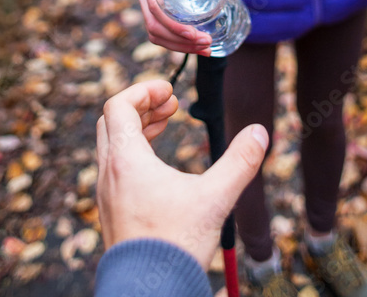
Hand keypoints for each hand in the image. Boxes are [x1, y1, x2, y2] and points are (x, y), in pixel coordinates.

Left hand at [96, 79, 268, 269]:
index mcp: (126, 160)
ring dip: (137, 128)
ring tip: (165, 126)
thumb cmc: (175, 246)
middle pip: (113, 120)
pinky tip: (159, 166)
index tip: (170, 92)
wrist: (149, 293)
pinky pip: (114, 167)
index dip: (143, 90)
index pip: (118, 104)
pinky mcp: (111, 212)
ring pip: (112, 144)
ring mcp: (107, 194)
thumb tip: (260, 132)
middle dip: (141, 106)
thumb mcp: (214, 199)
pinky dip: (133, 152)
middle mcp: (109, 173)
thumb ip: (239, 162)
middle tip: (170, 105)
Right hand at [134, 0, 234, 54]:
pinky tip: (194, 47)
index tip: (195, 32)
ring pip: (154, 33)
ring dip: (178, 46)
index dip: (173, 25)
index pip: (155, 6)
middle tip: (206, 43)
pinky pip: (156, 32)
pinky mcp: (149, 8)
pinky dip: (174, 43)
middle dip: (180, 40)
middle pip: (154, 25)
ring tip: (204, 49)